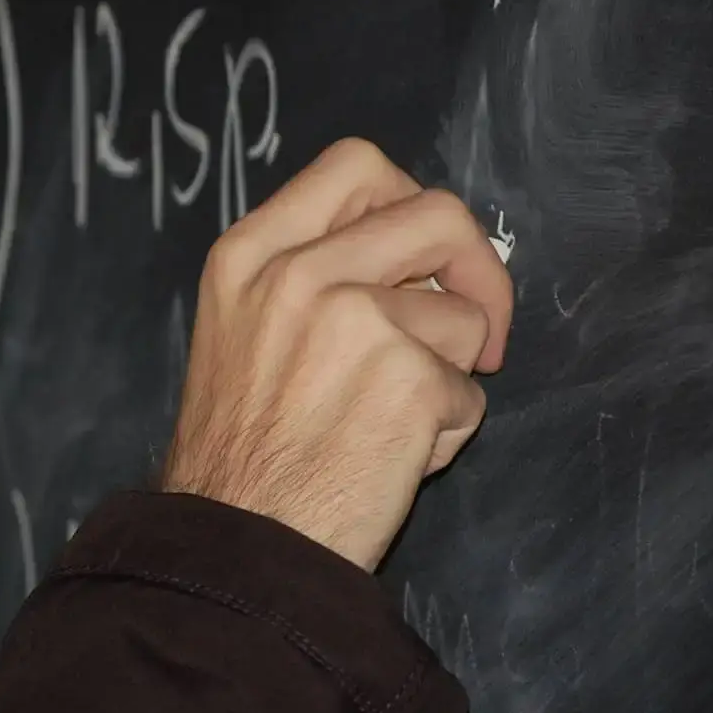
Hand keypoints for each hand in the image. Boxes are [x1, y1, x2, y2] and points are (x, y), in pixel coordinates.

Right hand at [161, 138, 513, 570]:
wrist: (234, 546)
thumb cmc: (241, 453)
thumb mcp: (241, 329)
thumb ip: (311, 275)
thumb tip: (420, 259)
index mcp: (251, 253)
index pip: (357, 166)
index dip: (409, 201)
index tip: (424, 254)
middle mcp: (299, 272)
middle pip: (435, 211)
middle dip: (478, 266)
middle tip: (478, 328)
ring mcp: (353, 320)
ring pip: (461, 314)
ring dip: (449, 373)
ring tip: (393, 423)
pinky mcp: (405, 379)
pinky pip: (470, 393)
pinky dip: (447, 432)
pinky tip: (392, 461)